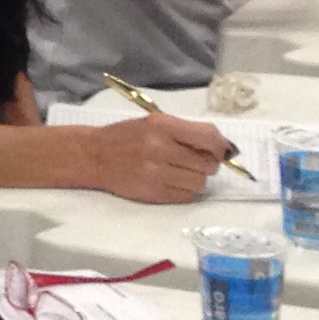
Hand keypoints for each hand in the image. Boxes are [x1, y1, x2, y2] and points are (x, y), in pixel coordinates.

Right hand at [76, 111, 227, 202]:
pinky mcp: (154, 193)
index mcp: (163, 126)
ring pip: (200, 182)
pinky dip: (184, 190)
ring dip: (195, 178)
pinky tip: (170, 181)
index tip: (221, 150)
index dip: (221, 146)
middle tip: (193, 160)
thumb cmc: (126, 136)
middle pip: (208, 164)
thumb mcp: (154, 123)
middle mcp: (161, 149)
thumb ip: (187, 132)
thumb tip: (224, 148)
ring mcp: (157, 173)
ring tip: (179, 171)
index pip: (209, 138)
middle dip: (207, 163)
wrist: (94, 156)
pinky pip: (186, 196)